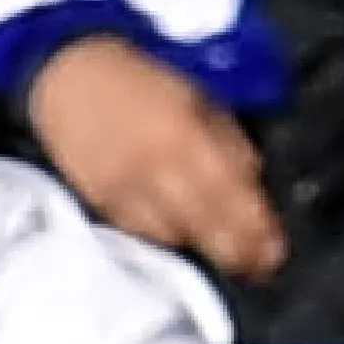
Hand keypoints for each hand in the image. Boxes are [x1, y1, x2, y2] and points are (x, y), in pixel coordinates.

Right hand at [25, 38, 287, 282]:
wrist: (68, 77)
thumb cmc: (140, 81)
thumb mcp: (198, 97)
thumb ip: (228, 143)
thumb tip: (252, 186)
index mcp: (185, 138)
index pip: (230, 199)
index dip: (255, 232)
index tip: (274, 253)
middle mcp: (154, 172)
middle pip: (203, 231)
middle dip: (234, 253)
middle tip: (257, 266)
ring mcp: (124, 193)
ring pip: (172, 239)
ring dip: (198, 242)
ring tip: (217, 241)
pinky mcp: (100, 205)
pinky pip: (141, 233)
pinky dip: (164, 234)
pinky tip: (175, 227)